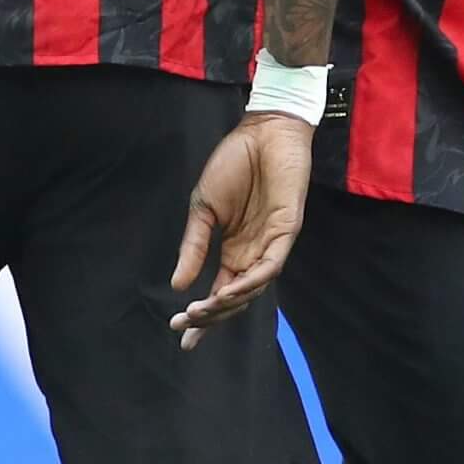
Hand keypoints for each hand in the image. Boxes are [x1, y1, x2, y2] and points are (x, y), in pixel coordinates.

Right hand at [167, 112, 312, 351]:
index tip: (179, 331)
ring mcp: (270, 245)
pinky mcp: (285, 231)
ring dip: (228, 303)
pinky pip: (270, 265)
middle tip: (185, 324)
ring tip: (203, 310)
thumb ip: (193, 246)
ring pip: (253, 288)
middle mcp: (253, 254)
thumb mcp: (203, 209)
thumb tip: (178, 285)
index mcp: (233, 250)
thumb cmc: (234, 165)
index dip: (202, 315)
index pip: (219, 293)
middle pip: (235, 299)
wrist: (261, 133)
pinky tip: (230, 291)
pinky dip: (251, 281)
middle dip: (210, 316)